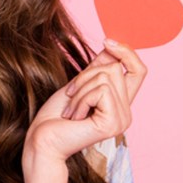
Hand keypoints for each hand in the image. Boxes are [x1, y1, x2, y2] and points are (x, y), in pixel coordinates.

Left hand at [23, 39, 146, 166]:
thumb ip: (98, 67)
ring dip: (80, 89)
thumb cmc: (56, 116)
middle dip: (86, 76)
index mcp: (121, 104)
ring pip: (106, 77)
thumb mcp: (80, 84)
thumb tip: (111, 44)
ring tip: (71, 110)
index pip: (139, 70)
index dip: (127, 52)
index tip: (107, 41)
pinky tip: (74, 117)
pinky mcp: (113, 123)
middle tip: (71, 97)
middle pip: (115, 68)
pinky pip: (101, 90)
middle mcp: (126, 113)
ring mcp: (122, 120)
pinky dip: (81, 98)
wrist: (42, 141)